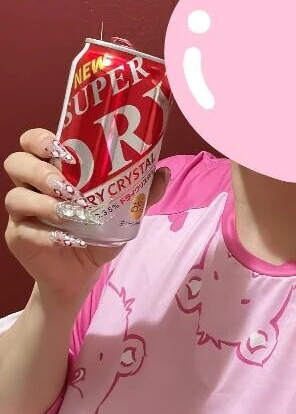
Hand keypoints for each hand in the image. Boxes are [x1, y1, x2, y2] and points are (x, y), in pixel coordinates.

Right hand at [3, 128, 167, 307]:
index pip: (34, 142)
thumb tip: (162, 171)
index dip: (40, 139)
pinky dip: (46, 234)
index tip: (59, 146)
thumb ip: (141, 193)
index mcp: (54, 169)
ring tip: (68, 213)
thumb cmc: (97, 234)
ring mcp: (22, 212)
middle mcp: (32, 185)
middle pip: (17, 162)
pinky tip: (66, 240)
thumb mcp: (123, 214)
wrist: (83, 275)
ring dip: (43, 204)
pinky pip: (23, 230)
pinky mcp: (18, 237)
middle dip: (38, 170)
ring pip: (15, 197)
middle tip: (64, 185)